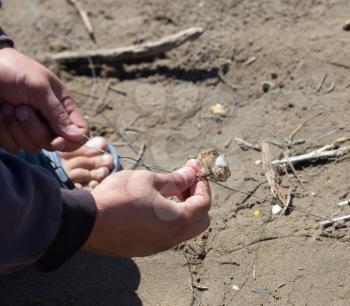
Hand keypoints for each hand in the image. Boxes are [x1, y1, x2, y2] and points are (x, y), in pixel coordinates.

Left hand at [0, 47, 87, 152]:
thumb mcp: (39, 87)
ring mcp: (31, 130)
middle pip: (55, 145)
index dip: (71, 141)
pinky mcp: (13, 135)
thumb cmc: (14, 71)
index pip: (80, 134)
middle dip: (36, 130)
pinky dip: (5, 132)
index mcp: (64, 108)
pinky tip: (1, 113)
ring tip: (8, 106)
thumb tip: (78, 136)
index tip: (57, 140)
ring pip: (33, 148)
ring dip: (17, 128)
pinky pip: (14, 147)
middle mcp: (51, 122)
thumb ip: (58, 113)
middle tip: (22, 108)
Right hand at [84, 159, 210, 256]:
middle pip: (200, 219)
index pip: (204, 203)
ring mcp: (157, 246)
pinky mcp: (144, 248)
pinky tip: (152, 205)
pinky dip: (169, 219)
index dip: (202, 184)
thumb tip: (191, 175)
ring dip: (183, 208)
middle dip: (196, 197)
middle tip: (184, 181)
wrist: (86, 222)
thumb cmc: (119, 197)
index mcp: (178, 221)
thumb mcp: (149, 180)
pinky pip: (166, 234)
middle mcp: (172, 239)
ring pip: (183, 228)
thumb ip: (175, 179)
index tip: (194, 170)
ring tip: (167, 191)